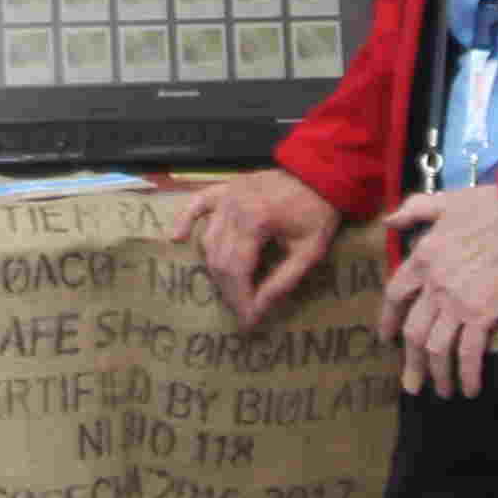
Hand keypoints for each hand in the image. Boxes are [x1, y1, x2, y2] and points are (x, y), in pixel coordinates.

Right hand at [187, 169, 342, 326]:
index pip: (238, 270)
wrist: (319, 175)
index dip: (241, 299)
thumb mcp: (309, 252)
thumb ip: (282, 281)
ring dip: (216, 269)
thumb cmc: (317, 214)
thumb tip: (259, 310)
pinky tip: (177, 238)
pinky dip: (185, 220)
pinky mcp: (224, 188)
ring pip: (208, 241)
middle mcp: (233, 207)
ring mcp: (225, 195)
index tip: (248, 322)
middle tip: (242, 311)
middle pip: (220, 260)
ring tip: (230, 289)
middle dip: (229, 290)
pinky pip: (196, 204)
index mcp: (256, 221)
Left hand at [379, 186, 497, 397]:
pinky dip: (466, 374)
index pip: (395, 294)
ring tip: (441, 392)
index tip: (387, 337)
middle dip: (410, 361)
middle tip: (410, 383)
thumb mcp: (445, 200)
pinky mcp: (483, 314)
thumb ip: (414, 209)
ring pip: (435, 347)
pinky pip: (468, 352)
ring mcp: (457, 302)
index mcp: (423, 257)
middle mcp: (434, 285)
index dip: (388, 319)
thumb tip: (388, 220)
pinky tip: (469, 389)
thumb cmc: (491, 207)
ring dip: (436, 374)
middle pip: (413, 330)